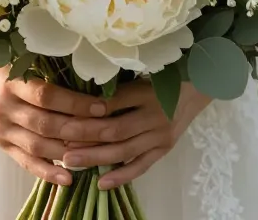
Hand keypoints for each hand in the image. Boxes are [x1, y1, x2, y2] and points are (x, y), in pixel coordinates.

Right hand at [0, 66, 108, 185]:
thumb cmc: (0, 66)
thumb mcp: (18, 60)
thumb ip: (45, 68)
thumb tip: (87, 74)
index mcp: (12, 82)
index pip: (47, 95)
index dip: (75, 102)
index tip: (102, 106)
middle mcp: (5, 108)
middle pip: (46, 124)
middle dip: (80, 130)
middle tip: (108, 132)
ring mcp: (2, 129)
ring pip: (39, 146)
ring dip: (69, 153)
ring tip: (96, 155)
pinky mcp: (2, 145)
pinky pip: (26, 162)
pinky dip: (48, 172)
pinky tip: (69, 178)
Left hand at [59, 81, 211, 189]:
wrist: (196, 88)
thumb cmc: (162, 77)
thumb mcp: (140, 73)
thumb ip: (116, 87)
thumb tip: (82, 98)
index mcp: (146, 91)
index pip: (113, 102)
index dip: (89, 111)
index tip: (65, 116)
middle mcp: (154, 115)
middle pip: (116, 129)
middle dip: (86, 136)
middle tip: (61, 140)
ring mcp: (161, 135)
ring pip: (125, 150)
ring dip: (96, 157)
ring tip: (70, 160)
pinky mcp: (164, 150)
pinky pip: (141, 166)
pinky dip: (121, 176)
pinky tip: (101, 183)